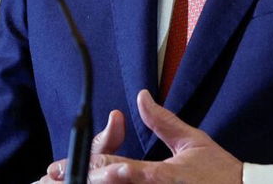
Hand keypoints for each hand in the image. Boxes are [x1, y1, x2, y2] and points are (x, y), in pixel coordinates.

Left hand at [51, 89, 243, 183]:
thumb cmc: (219, 172)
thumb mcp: (191, 141)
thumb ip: (162, 120)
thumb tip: (141, 97)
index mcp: (160, 175)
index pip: (117, 169)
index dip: (87, 167)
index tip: (62, 165)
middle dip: (82, 179)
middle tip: (54, 176)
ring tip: (72, 179)